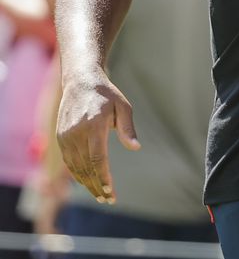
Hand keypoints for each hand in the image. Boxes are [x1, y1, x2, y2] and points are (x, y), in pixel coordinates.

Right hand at [56, 71, 139, 203]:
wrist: (81, 81)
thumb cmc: (106, 94)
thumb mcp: (123, 107)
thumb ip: (128, 128)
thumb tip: (135, 148)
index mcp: (93, 125)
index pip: (97, 159)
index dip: (103, 178)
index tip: (110, 192)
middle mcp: (76, 133)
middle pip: (85, 168)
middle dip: (97, 186)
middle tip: (108, 199)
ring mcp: (65, 136)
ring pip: (75, 167)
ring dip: (87, 183)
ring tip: (100, 195)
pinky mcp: (60, 138)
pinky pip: (68, 161)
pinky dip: (77, 174)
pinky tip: (87, 182)